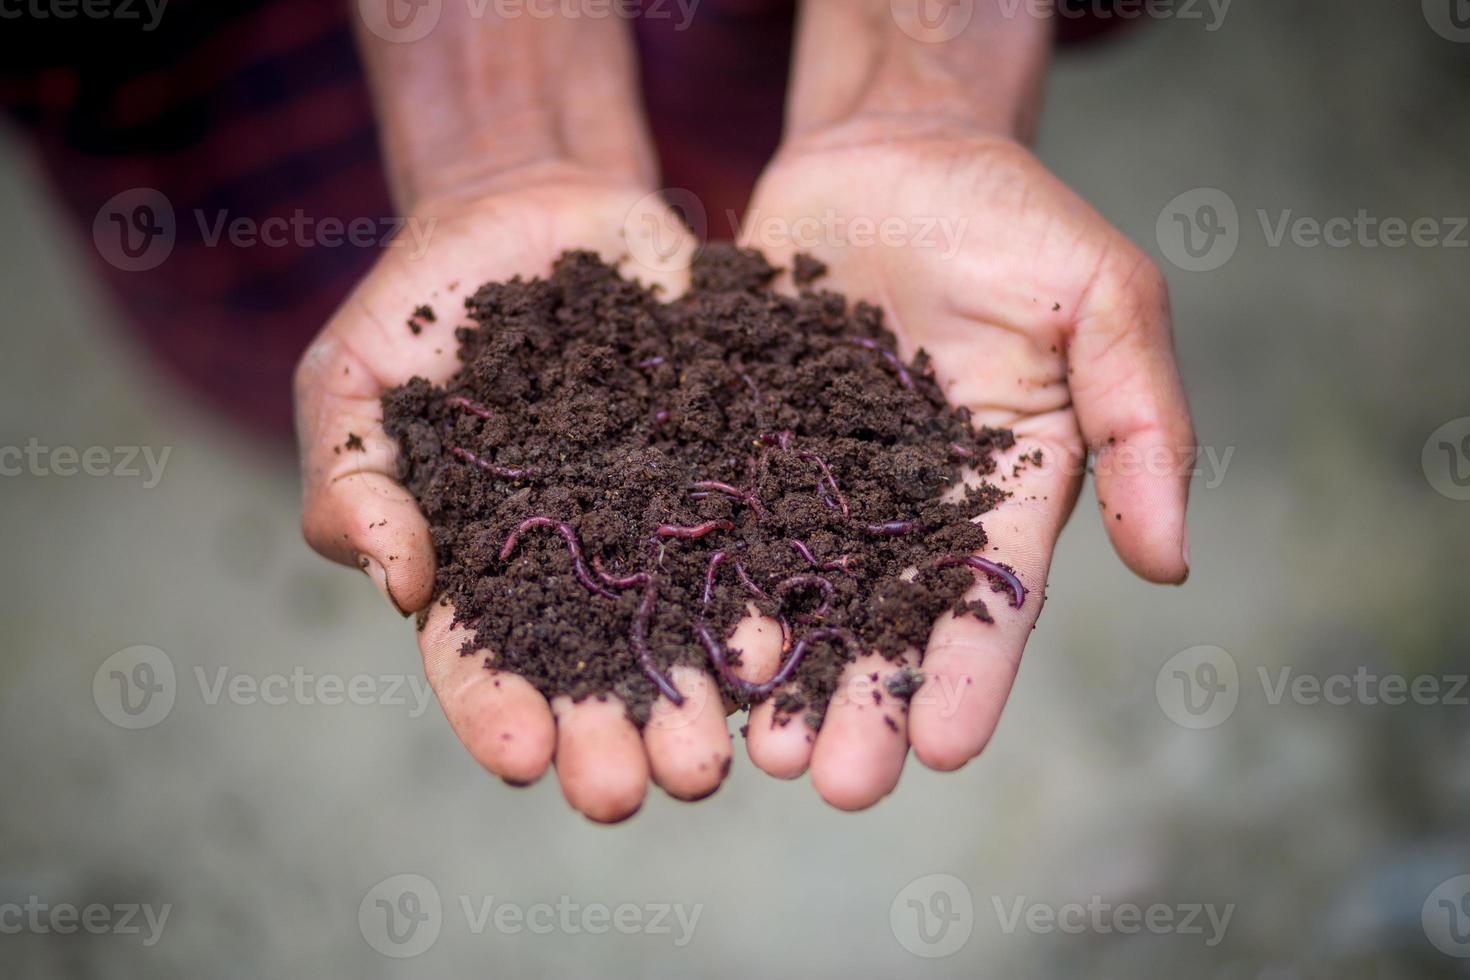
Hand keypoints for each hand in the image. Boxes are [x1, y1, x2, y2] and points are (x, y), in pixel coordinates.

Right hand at [295, 170, 753, 820]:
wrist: (532, 212)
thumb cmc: (421, 306)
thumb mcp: (353, 381)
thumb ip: (354, 480)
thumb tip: (399, 585)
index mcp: (482, 567)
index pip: (481, 660)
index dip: (499, 712)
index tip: (527, 760)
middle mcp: (579, 566)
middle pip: (596, 667)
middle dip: (619, 731)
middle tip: (646, 788)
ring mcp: (657, 518)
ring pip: (684, 621)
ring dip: (702, 691)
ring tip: (723, 751)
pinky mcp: (725, 464)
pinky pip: (752, 530)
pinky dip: (767, 584)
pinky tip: (783, 637)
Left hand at [734, 122, 1193, 808]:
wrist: (892, 150)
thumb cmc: (1013, 217)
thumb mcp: (1105, 298)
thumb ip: (1142, 424)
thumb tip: (1171, 563)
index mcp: (1003, 488)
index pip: (991, 598)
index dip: (967, 674)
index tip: (940, 750)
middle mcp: (910, 505)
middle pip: (887, 622)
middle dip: (864, 704)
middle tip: (833, 783)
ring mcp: (823, 481)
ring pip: (800, 595)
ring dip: (783, 674)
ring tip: (757, 750)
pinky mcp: (749, 445)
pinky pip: (725, 522)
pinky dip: (710, 585)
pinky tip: (690, 646)